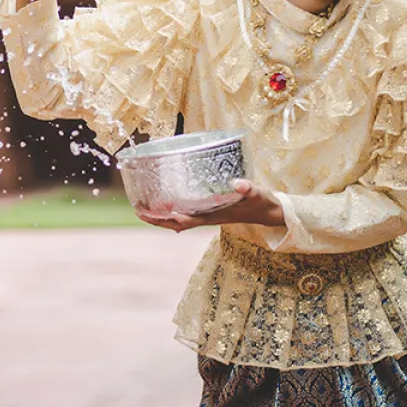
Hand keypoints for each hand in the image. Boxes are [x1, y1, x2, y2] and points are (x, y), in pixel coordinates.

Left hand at [136, 180, 285, 232]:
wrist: (269, 211)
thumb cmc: (261, 202)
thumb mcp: (257, 193)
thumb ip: (248, 188)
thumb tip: (239, 183)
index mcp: (216, 215)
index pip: (190, 219)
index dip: (173, 218)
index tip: (157, 214)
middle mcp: (208, 217)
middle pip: (177, 223)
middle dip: (158, 220)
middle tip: (137, 212)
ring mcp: (207, 215)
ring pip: (179, 220)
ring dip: (161, 217)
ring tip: (142, 210)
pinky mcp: (209, 211)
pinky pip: (186, 214)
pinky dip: (172, 212)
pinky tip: (163, 207)